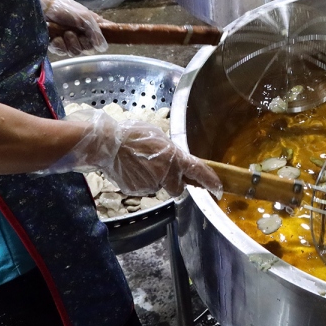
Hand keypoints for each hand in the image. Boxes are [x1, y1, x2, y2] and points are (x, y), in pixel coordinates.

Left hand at [37, 0, 107, 55]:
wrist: (44, 9)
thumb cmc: (66, 9)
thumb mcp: (85, 17)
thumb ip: (96, 32)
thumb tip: (102, 48)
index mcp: (89, 28)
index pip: (96, 43)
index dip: (92, 42)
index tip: (88, 37)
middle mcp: (80, 36)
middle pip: (86, 49)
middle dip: (80, 42)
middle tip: (72, 33)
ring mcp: (67, 42)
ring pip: (75, 52)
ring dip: (70, 43)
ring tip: (64, 33)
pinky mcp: (56, 46)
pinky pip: (62, 52)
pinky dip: (59, 45)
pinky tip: (56, 38)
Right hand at [55, 108, 222, 196]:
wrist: (107, 144)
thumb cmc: (132, 135)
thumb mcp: (158, 137)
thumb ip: (170, 151)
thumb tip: (174, 157)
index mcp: (175, 157)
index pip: (199, 171)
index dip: (211, 182)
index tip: (219, 189)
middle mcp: (166, 174)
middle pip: (178, 188)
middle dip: (174, 183)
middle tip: (162, 170)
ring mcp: (151, 184)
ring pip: (159, 187)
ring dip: (155, 180)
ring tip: (140, 164)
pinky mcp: (137, 191)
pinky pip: (144, 188)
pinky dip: (140, 182)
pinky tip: (131, 169)